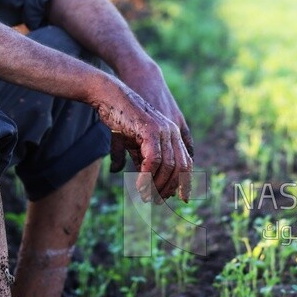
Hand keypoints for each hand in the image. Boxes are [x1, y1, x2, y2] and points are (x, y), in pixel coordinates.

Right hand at [93, 77, 192, 202]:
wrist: (109, 95)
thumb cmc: (121, 118)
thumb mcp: (134, 144)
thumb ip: (142, 162)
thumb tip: (144, 184)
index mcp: (172, 134)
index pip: (186, 162)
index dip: (186, 182)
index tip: (183, 199)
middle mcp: (172, 132)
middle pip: (180, 168)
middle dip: (169, 188)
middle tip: (157, 201)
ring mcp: (163, 130)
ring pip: (167, 166)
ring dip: (157, 185)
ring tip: (146, 196)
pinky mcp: (150, 130)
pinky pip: (154, 160)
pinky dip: (147, 176)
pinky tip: (140, 185)